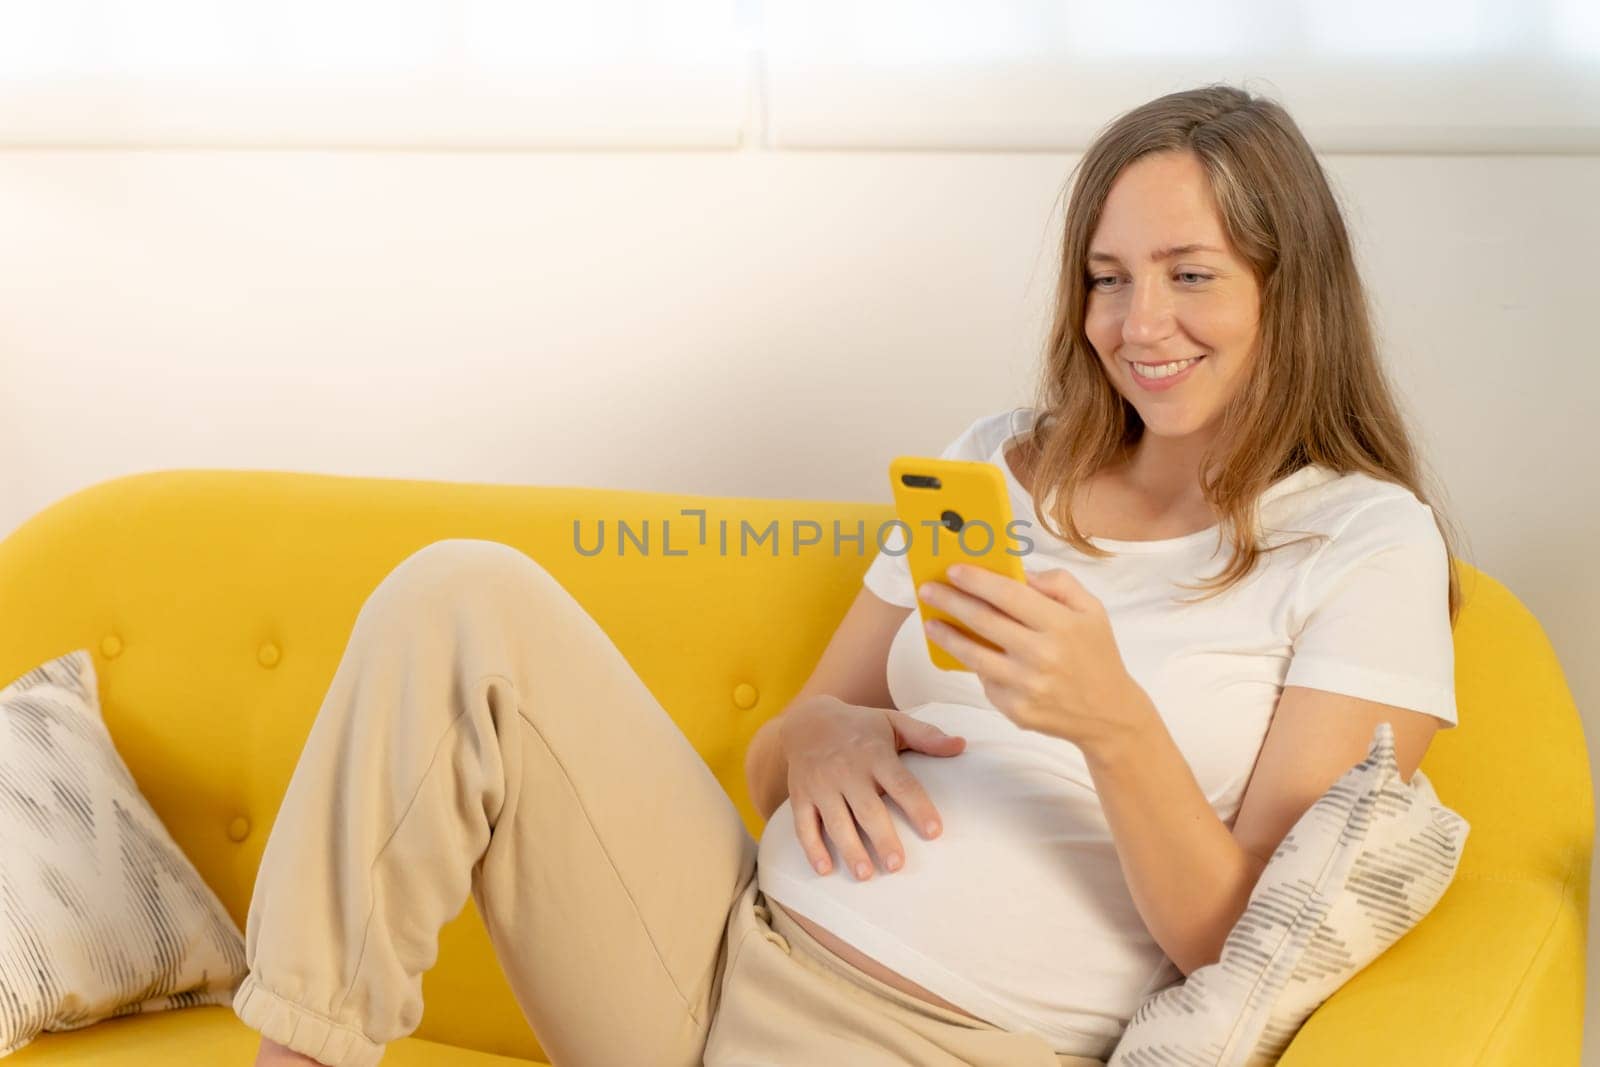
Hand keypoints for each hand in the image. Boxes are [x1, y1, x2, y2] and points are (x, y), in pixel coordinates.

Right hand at [778, 698, 965, 879]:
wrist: (807, 720)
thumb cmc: (860, 727)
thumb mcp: (893, 722)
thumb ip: (926, 736)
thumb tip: (962, 746)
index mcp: (874, 754)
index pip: (900, 783)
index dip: (918, 807)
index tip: (934, 831)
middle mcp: (846, 770)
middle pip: (867, 809)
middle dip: (882, 837)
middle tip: (897, 865)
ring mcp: (821, 785)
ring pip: (836, 821)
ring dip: (850, 848)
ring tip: (865, 874)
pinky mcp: (801, 796)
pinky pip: (804, 825)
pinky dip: (812, 848)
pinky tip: (826, 870)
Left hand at [919, 564, 1144, 749]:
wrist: (1109, 714)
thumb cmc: (1096, 654)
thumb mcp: (1091, 610)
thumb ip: (1058, 583)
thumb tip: (1017, 573)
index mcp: (1062, 625)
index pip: (1009, 595)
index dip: (977, 581)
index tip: (953, 570)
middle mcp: (1042, 656)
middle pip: (983, 622)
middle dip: (950, 602)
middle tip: (928, 590)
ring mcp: (1027, 686)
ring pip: (973, 656)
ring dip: (946, 636)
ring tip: (930, 623)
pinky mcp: (1016, 710)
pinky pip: (986, 682)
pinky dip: (975, 666)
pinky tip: (969, 654)